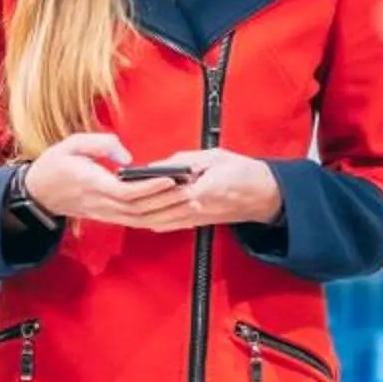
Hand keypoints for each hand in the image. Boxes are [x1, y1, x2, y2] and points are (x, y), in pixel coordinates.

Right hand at [18, 133, 190, 228]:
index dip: (151, 188)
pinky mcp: (111, 216)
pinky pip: (138, 221)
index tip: (171, 179)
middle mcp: (102, 204)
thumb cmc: (53, 167)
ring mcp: (107, 213)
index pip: (127, 191)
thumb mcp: (70, 145)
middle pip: (141, 209)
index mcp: (93, 185)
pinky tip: (176, 214)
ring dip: (169, 213)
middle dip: (169, 201)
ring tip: (192, 203)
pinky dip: (159, 219)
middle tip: (193, 191)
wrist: (38, 194)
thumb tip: (125, 154)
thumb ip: (99, 144)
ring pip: (143, 219)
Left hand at [116, 150, 283, 231]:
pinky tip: (142, 219)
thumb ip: (186, 160)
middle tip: (118, 198)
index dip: (148, 187)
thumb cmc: (244, 172)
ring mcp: (198, 218)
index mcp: (203, 187)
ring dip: (143, 216)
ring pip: (164, 221)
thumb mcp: (215, 156)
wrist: (264, 195)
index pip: (169, 191)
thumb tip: (160, 164)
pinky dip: (156, 222)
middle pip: (161, 209)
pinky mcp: (198, 223)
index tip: (130, 181)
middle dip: (138, 204)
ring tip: (124, 209)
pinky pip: (172, 225)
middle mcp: (198, 206)